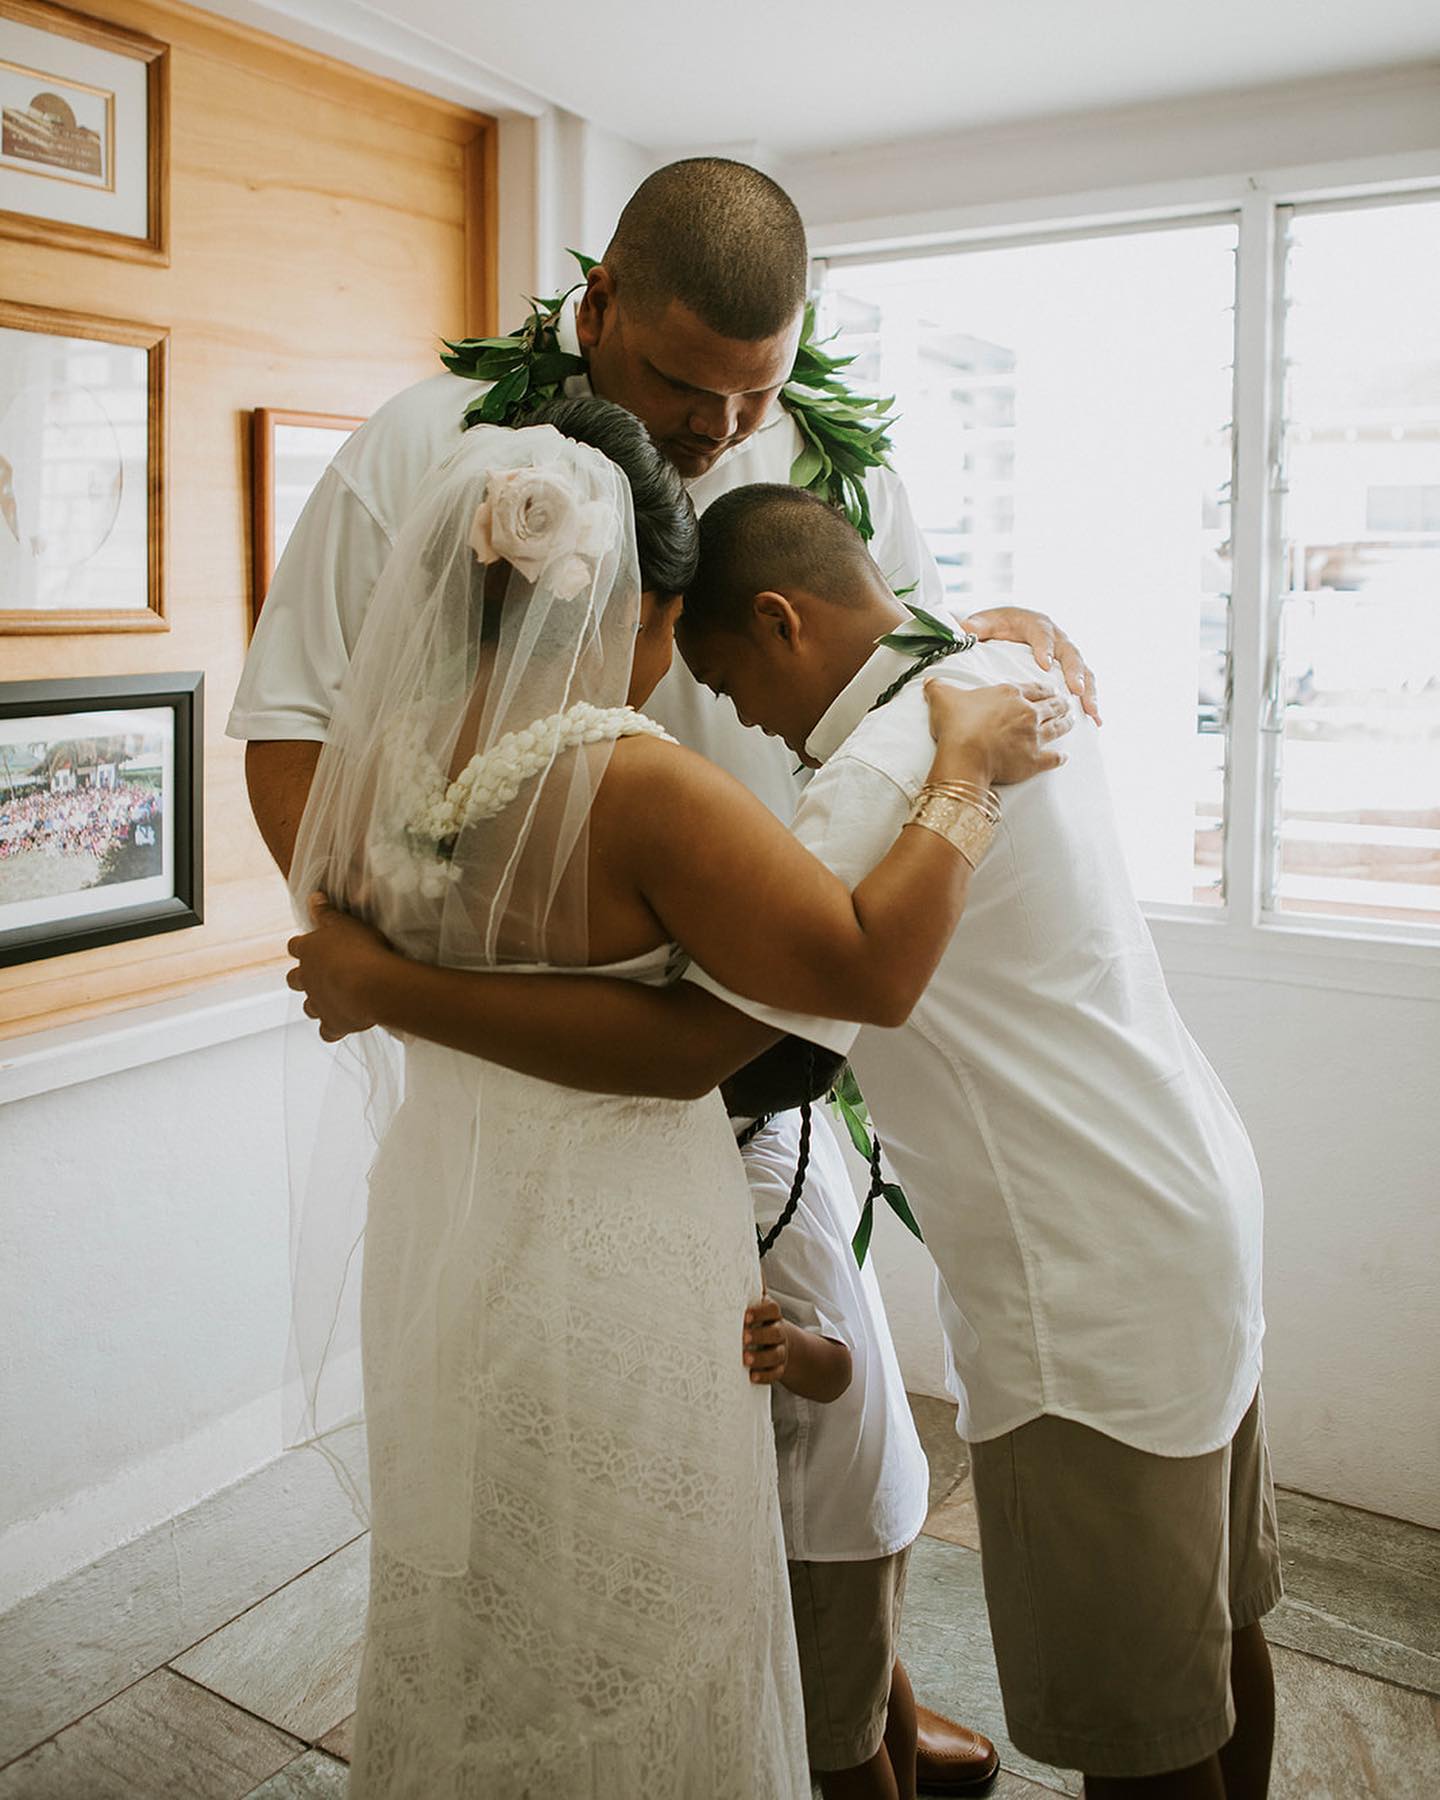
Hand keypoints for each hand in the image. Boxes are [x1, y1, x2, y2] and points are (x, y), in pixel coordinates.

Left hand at [285, 893, 392, 1041]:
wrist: (372, 985)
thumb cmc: (361, 948)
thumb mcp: (344, 922)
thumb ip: (326, 912)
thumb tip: (313, 897)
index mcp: (308, 951)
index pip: (295, 946)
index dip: (302, 946)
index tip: (311, 945)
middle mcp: (307, 978)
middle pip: (294, 979)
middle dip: (302, 977)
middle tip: (320, 974)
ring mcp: (318, 1003)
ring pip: (308, 1007)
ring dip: (317, 1003)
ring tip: (334, 999)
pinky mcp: (333, 1024)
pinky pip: (327, 1032)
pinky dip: (332, 1029)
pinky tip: (342, 1025)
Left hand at [742, 1296, 789, 1385]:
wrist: (784, 1344)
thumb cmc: (762, 1320)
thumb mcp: (760, 1304)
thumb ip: (753, 1288)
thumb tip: (743, 1259)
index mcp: (772, 1315)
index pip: (772, 1309)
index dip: (760, 1312)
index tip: (745, 1315)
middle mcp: (778, 1332)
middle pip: (776, 1331)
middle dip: (760, 1334)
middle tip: (743, 1337)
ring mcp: (780, 1350)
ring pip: (776, 1354)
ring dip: (761, 1357)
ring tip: (745, 1359)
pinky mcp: (779, 1368)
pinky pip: (776, 1373)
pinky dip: (765, 1376)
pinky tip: (751, 1377)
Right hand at [925, 678, 1071, 787]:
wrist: (965, 754)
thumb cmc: (956, 724)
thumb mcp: (943, 697)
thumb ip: (938, 687)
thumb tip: (930, 681)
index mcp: (1011, 694)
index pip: (1035, 688)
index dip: (1044, 689)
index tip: (1051, 690)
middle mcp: (1028, 712)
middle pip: (1052, 705)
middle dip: (1061, 704)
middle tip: (1065, 704)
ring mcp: (1034, 736)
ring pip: (1058, 728)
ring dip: (1066, 724)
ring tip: (1070, 721)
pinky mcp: (1034, 760)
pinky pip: (1054, 758)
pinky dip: (1060, 757)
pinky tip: (1064, 757)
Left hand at [960, 606, 1100, 724]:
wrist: (1009, 624)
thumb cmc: (997, 625)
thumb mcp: (984, 623)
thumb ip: (974, 627)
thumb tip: (962, 630)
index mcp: (1035, 624)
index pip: (1041, 634)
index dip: (1044, 648)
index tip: (1044, 664)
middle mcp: (1056, 637)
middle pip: (1070, 653)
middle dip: (1074, 672)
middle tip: (1076, 690)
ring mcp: (1065, 654)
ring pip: (1083, 670)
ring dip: (1089, 691)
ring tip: (1091, 711)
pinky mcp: (1070, 669)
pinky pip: (1085, 684)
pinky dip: (1091, 701)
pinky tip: (1096, 720)